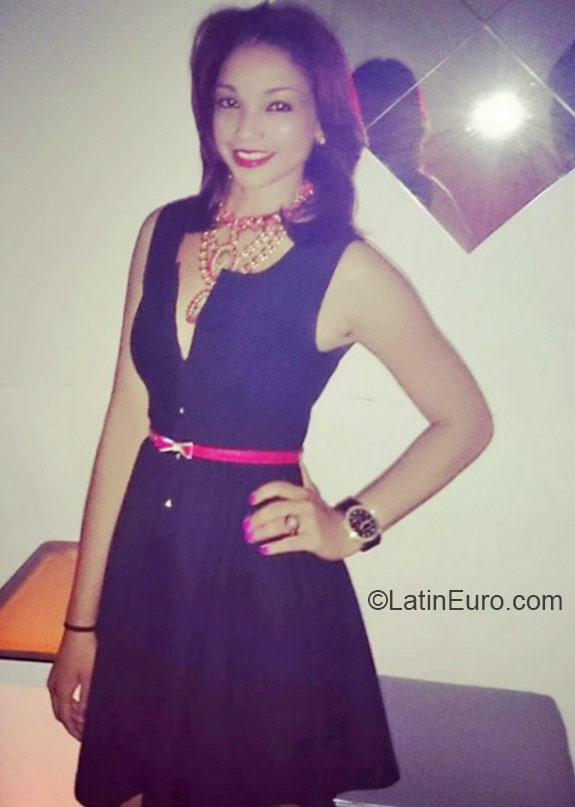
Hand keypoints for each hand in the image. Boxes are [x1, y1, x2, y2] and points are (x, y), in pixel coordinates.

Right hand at [47, 630, 96, 740]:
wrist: (79, 629)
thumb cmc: (86, 651)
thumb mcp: (90, 677)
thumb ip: (86, 699)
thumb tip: (83, 716)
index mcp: (62, 690)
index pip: (66, 718)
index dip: (75, 730)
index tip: (84, 737)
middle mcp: (54, 687)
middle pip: (60, 713)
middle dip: (71, 725)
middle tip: (83, 733)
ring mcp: (54, 679)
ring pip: (58, 704)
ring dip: (69, 714)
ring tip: (82, 720)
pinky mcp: (57, 672)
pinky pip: (59, 694)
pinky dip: (67, 703)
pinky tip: (78, 702)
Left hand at [246, 476, 360, 560]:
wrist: (346, 533)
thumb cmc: (324, 514)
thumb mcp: (314, 492)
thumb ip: (303, 475)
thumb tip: (298, 453)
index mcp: (303, 493)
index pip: (280, 487)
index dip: (263, 492)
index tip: (250, 500)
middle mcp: (307, 505)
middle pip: (276, 508)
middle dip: (257, 517)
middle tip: (245, 526)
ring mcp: (311, 522)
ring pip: (280, 526)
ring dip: (261, 533)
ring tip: (250, 538)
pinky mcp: (313, 540)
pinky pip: (289, 543)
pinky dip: (275, 547)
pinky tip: (264, 550)